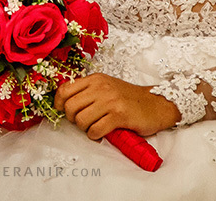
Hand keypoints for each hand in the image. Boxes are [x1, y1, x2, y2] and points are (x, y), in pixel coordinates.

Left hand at [54, 74, 180, 140]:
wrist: (156, 104)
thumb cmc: (128, 98)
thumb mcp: (106, 87)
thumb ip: (87, 91)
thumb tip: (64, 104)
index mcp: (95, 79)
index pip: (64, 90)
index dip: (59, 104)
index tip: (63, 111)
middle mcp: (101, 87)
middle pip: (70, 107)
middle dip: (72, 119)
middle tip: (82, 121)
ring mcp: (110, 101)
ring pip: (81, 120)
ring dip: (85, 129)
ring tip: (94, 127)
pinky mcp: (119, 115)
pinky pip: (95, 130)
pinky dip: (95, 135)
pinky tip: (102, 132)